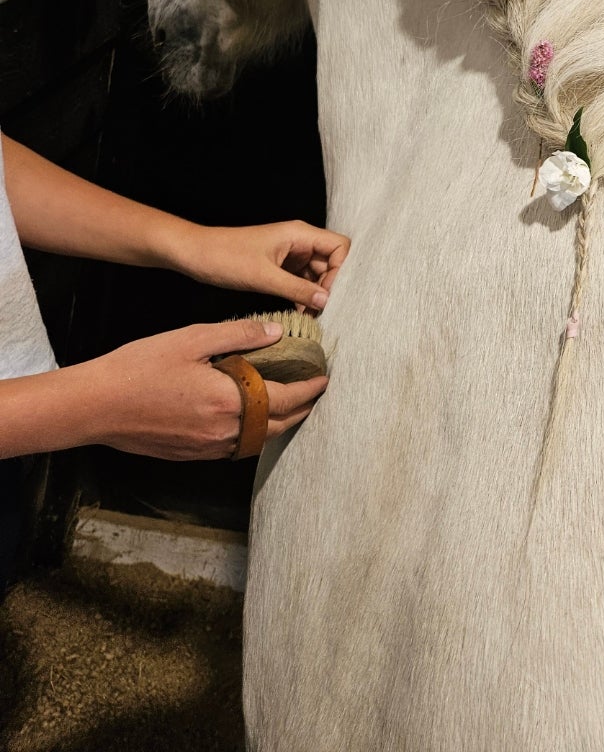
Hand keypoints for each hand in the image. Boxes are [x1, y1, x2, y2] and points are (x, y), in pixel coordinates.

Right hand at [84, 319, 328, 459]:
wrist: (95, 406)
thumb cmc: (140, 368)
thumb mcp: (192, 338)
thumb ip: (239, 335)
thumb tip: (276, 332)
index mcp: (228, 401)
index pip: (285, 399)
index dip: (309, 389)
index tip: (324, 378)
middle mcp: (223, 432)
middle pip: (277, 426)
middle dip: (301, 409)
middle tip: (314, 392)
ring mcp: (206, 448)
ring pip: (257, 441)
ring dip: (279, 424)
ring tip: (290, 405)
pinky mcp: (190, 455)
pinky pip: (234, 448)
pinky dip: (253, 434)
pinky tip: (251, 419)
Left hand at [172, 221, 350, 311]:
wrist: (194, 254)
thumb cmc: (225, 257)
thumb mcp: (263, 277)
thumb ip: (297, 289)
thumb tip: (326, 301)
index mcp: (299, 234)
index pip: (340, 247)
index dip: (341, 271)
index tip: (328, 295)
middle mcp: (298, 241)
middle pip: (331, 262)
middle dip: (329, 287)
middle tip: (321, 312)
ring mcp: (289, 253)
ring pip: (316, 274)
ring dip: (315, 294)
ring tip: (310, 316)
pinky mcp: (279, 265)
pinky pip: (300, 280)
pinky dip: (302, 295)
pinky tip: (298, 311)